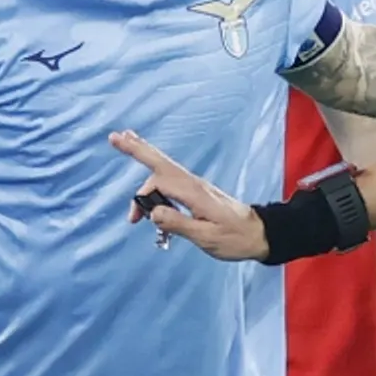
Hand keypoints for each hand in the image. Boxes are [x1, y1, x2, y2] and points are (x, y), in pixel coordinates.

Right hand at [113, 132, 268, 259]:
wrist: (259, 233)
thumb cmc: (235, 238)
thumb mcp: (206, 237)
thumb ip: (178, 224)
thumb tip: (152, 213)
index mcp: (194, 194)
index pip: (159, 181)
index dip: (141, 194)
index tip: (134, 218)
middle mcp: (193, 185)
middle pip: (160, 162)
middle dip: (137, 149)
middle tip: (115, 136)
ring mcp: (196, 187)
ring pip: (164, 170)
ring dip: (144, 164)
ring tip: (127, 156)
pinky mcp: (198, 193)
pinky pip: (171, 182)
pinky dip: (156, 179)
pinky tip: (149, 184)